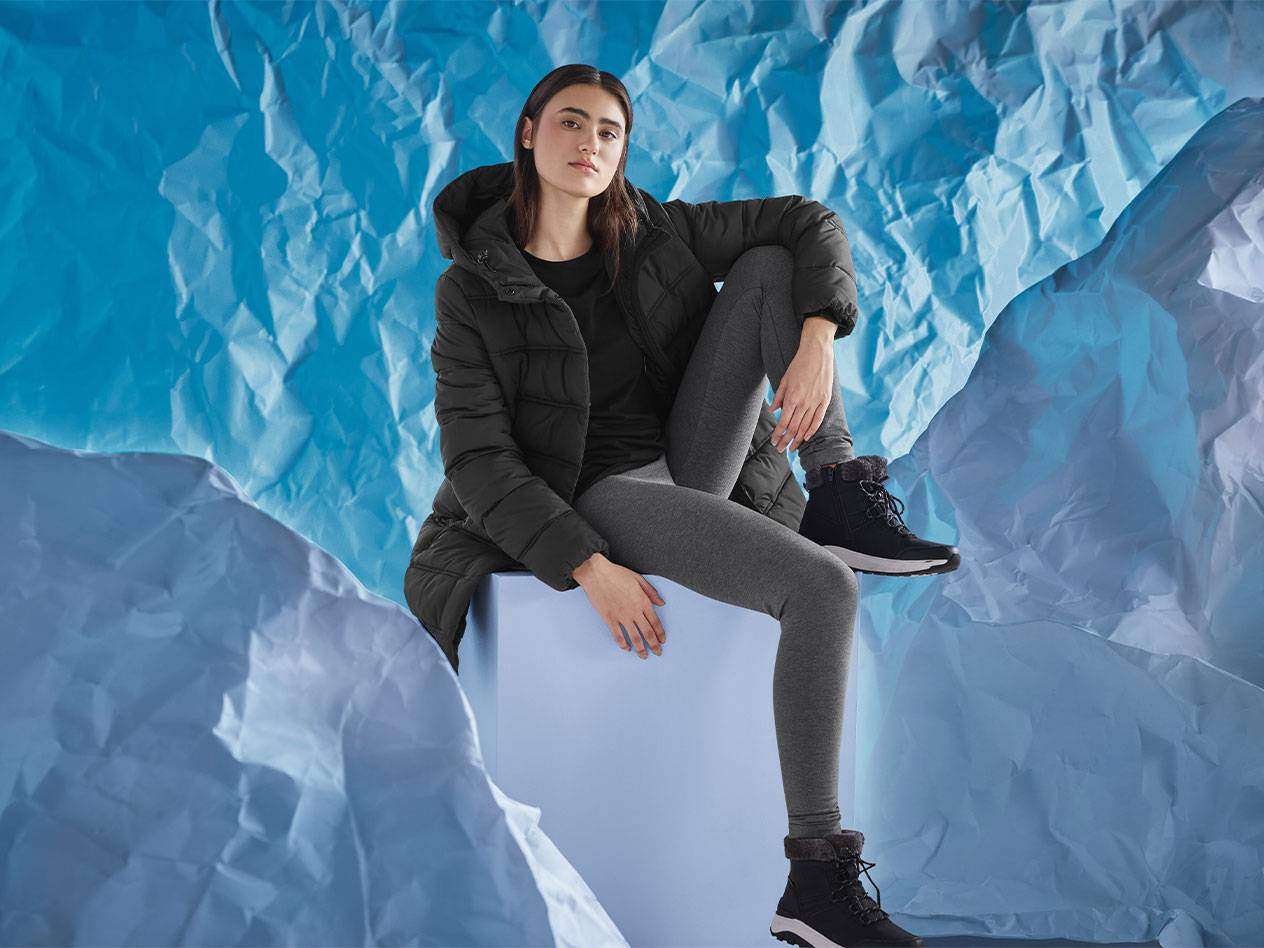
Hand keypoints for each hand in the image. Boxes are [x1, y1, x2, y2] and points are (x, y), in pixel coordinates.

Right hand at [572, 553, 667, 659]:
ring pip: (634, 637)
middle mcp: (634, 611)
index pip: (655, 622)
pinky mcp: (609, 618)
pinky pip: (618, 635)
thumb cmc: (617, 573)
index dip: (660, 633)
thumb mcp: (638, 579)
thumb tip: (662, 603)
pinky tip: (626, 648)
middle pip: (647, 633)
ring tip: (644, 656)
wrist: (596, 573)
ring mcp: (621, 616)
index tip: (662, 640)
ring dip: (640, 649)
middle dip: (654, 645)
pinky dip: (623, 644)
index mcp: (642, 601)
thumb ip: (651, 592)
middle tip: (658, 652)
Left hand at [767, 328, 834, 452]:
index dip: (778, 434)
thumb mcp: (784, 379)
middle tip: (780, 450)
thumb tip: (772, 411)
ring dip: (798, 439)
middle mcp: (803, 402)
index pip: (783, 422)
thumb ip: (779, 397)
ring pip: (805, 426)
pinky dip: (812, 430)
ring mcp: (816, 402)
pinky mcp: (825, 399)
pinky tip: (807, 438)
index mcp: (792, 397)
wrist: (817, 352)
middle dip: (786, 440)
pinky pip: (818, 419)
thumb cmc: (799, 364)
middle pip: (793, 427)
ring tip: (792, 448)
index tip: (774, 442)